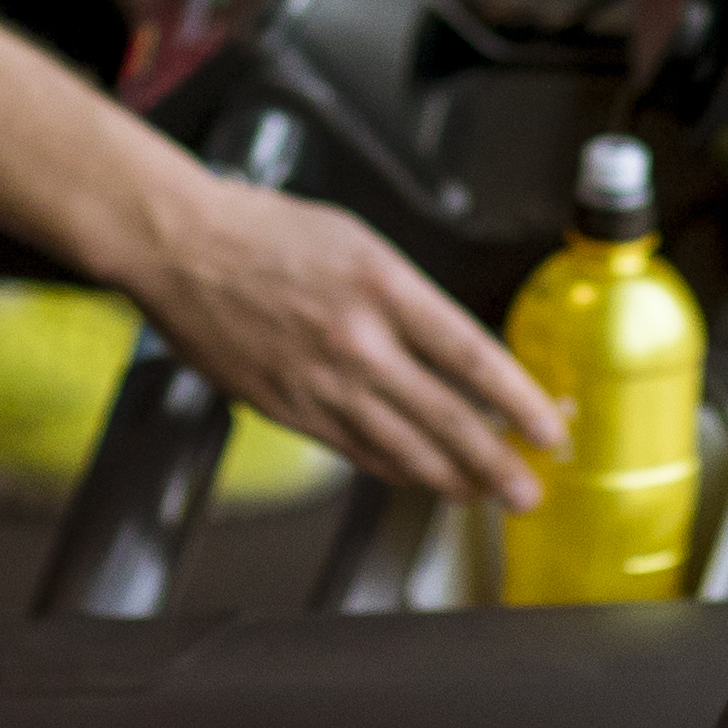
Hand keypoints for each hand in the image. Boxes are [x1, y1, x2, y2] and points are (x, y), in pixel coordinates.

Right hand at [115, 176, 565, 508]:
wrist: (180, 247)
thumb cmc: (261, 231)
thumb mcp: (356, 241)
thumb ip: (405, 296)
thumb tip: (449, 347)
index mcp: (384, 287)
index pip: (472, 356)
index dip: (518, 401)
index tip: (547, 427)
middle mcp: (359, 342)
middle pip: (448, 419)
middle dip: (498, 463)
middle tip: (529, 490)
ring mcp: (322, 382)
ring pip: (404, 449)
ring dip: (452, 480)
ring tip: (484, 496)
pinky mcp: (289, 409)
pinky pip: (356, 451)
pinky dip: (395, 469)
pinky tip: (418, 477)